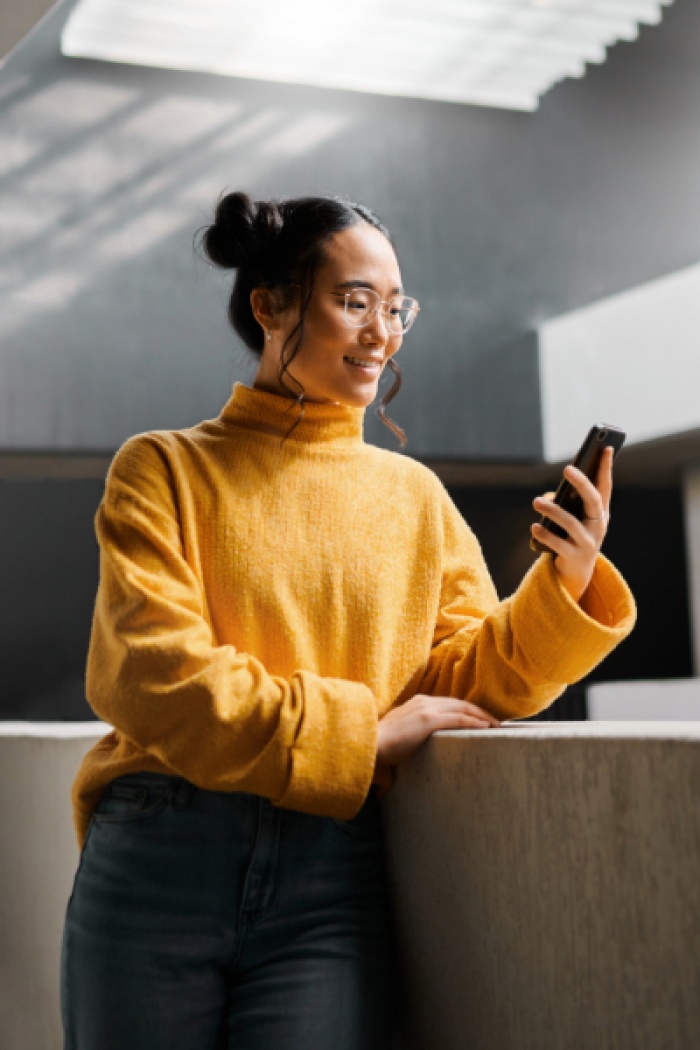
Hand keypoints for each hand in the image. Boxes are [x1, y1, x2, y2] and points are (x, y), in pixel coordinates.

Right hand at [376, 694, 499, 768]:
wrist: (369, 743)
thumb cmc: (381, 744)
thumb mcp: (400, 732)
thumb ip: (412, 731)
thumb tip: (418, 742)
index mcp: (418, 702)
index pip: (449, 703)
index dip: (467, 710)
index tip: (480, 718)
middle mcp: (425, 701)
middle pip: (460, 703)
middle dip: (480, 711)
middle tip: (496, 722)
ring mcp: (427, 709)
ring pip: (463, 708)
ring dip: (482, 716)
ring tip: (497, 725)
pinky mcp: (428, 720)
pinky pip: (459, 719)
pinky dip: (475, 722)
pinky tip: (487, 728)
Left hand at [531, 445, 613, 602]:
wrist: (577, 572)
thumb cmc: (573, 536)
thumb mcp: (573, 519)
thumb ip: (563, 504)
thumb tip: (547, 499)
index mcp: (601, 513)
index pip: (605, 487)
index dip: (607, 468)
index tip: (607, 448)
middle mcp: (599, 526)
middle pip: (593, 501)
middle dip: (582, 483)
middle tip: (567, 468)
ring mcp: (589, 542)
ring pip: (572, 524)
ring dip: (553, 510)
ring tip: (536, 501)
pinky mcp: (575, 557)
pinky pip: (559, 544)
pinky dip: (546, 534)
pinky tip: (534, 526)